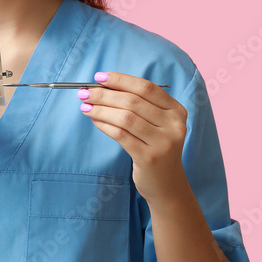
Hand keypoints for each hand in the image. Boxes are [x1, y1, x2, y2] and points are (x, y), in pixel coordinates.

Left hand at [78, 71, 187, 198]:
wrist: (167, 184)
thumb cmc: (155, 147)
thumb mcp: (156, 124)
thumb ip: (138, 105)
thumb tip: (102, 87)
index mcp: (176, 111)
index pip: (146, 88)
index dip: (121, 80)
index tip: (99, 77)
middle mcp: (174, 125)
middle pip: (133, 101)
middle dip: (105, 94)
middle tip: (84, 93)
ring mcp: (163, 142)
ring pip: (126, 118)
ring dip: (101, 109)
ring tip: (85, 106)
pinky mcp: (149, 158)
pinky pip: (121, 135)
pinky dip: (104, 125)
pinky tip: (95, 121)